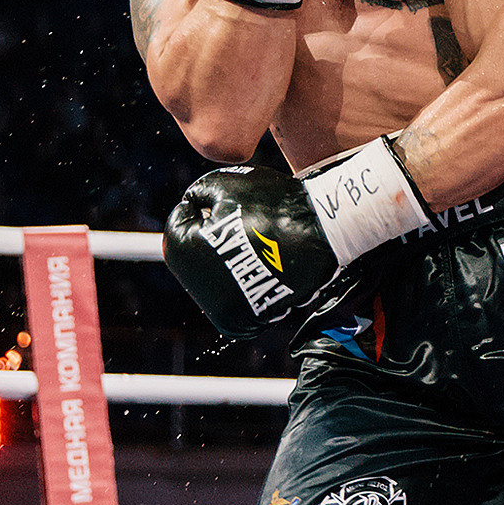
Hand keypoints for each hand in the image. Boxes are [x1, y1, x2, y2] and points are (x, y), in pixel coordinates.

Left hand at [163, 137, 428, 337]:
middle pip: (194, 256)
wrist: (324, 232)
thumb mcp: (227, 183)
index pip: (179, 224)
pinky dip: (247, 287)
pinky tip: (265, 268)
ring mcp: (221, 308)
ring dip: (229, 265)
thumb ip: (198, 192)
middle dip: (213, 240)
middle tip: (246, 226)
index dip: (204, 208)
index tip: (231, 207)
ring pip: (215, 281)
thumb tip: (191, 208)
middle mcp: (194, 287)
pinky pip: (236, 303)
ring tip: (259, 246)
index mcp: (182, 250)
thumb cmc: (275, 204)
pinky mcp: (245, 321)